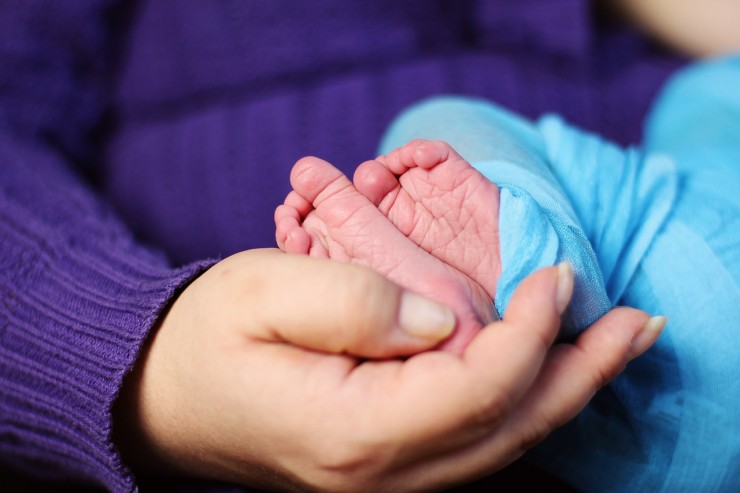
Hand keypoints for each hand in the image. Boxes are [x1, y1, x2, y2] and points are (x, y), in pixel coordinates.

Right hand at [114, 249, 658, 491]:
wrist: (168, 397)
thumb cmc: (208, 337)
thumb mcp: (261, 292)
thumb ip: (354, 301)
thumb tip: (447, 317)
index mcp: (350, 432)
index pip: (473, 388)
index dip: (528, 331)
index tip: (555, 274)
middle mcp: (381, 473)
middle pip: (507, 428)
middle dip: (579, 371)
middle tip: (638, 322)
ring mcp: (387, 478)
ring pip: (501, 442)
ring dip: (564, 390)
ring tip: (618, 344)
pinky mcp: (388, 462)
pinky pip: (475, 441)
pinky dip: (524, 403)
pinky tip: (550, 373)